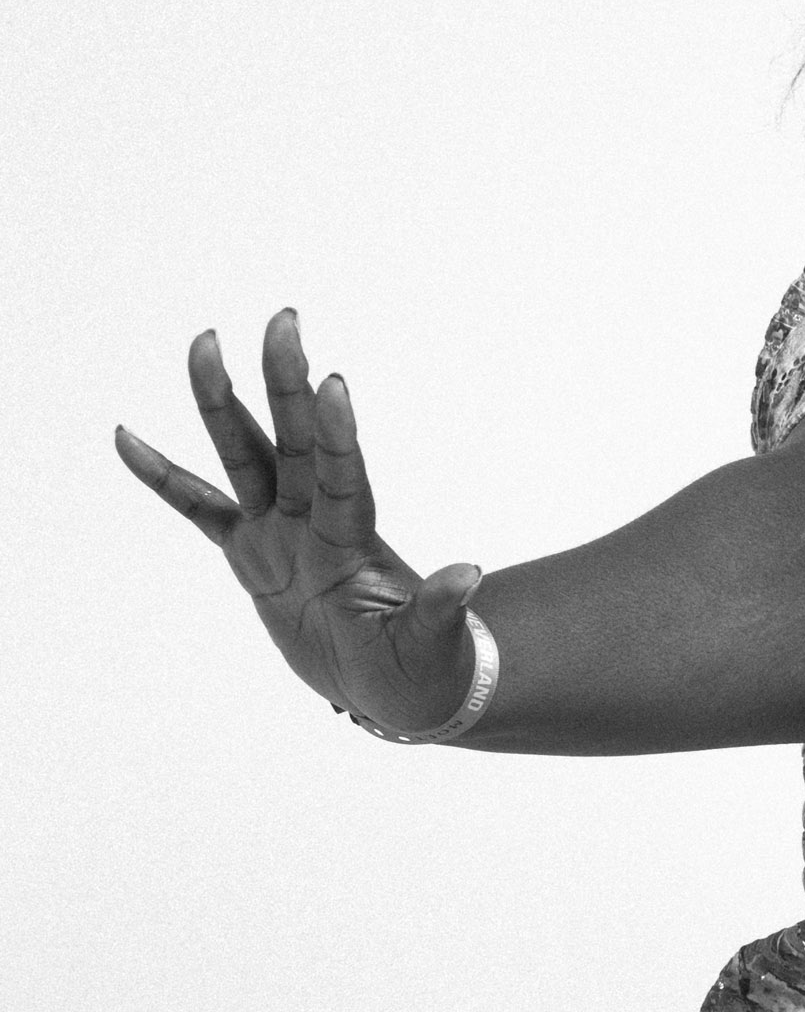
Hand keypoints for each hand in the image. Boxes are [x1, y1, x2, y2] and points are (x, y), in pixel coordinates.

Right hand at [115, 312, 481, 734]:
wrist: (397, 692)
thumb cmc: (423, 669)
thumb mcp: (432, 646)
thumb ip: (441, 609)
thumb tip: (470, 571)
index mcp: (357, 542)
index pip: (344, 478)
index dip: (335, 435)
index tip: (331, 384)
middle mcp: (316, 523)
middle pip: (294, 443)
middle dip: (286, 383)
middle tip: (284, 320)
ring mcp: (281, 533)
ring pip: (244, 456)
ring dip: (222, 403)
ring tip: (203, 344)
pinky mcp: (253, 556)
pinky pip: (200, 509)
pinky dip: (164, 477)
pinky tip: (127, 438)